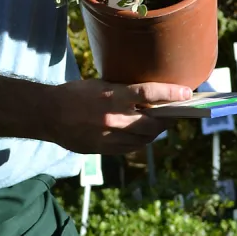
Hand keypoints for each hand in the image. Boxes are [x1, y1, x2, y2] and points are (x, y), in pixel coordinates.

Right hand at [50, 80, 191, 153]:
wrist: (49, 114)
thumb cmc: (75, 94)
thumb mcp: (101, 86)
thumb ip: (124, 93)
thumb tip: (149, 99)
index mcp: (113, 97)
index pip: (149, 94)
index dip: (171, 93)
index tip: (187, 93)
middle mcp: (114, 119)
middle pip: (152, 123)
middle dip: (167, 119)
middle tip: (176, 113)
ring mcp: (109, 137)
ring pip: (144, 138)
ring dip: (156, 131)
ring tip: (161, 125)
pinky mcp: (104, 149)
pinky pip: (131, 148)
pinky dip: (141, 141)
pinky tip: (143, 135)